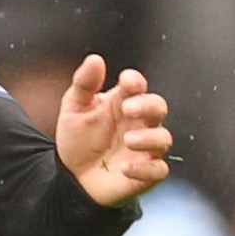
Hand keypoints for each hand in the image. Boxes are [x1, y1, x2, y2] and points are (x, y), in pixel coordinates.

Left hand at [55, 55, 171, 206]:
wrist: (72, 176)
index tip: (126, 81)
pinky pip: (158, 170)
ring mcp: (145, 148)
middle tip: (128, 108)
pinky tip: (125, 168)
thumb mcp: (74, 108)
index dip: (135, 82)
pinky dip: (145, 169)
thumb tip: (95, 59)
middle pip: (158, 108)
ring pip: (163, 138)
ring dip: (149, 138)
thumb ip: (84, 84)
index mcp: (124, 102)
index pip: (138, 86)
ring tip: (128, 139)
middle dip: (147, 106)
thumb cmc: (78, 138)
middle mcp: (139, 123)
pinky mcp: (146, 172)